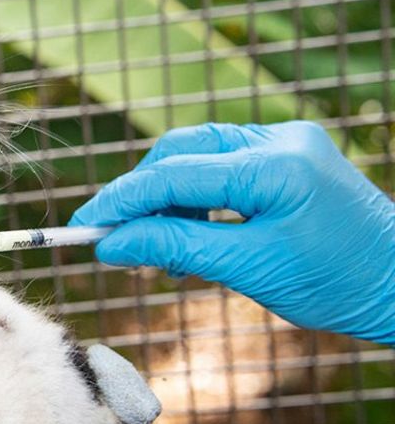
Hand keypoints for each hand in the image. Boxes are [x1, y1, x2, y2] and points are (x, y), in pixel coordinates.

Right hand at [70, 121, 394, 344]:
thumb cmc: (337, 284)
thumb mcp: (247, 268)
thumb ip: (175, 247)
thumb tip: (112, 244)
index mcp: (276, 165)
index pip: (175, 173)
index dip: (123, 200)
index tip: (85, 226)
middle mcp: (280, 139)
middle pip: (182, 150)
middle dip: (142, 191)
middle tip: (110, 232)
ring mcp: (286, 141)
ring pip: (199, 154)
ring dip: (168, 194)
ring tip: (154, 244)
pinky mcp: (288, 154)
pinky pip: (223, 163)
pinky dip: (196, 194)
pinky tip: (188, 231)